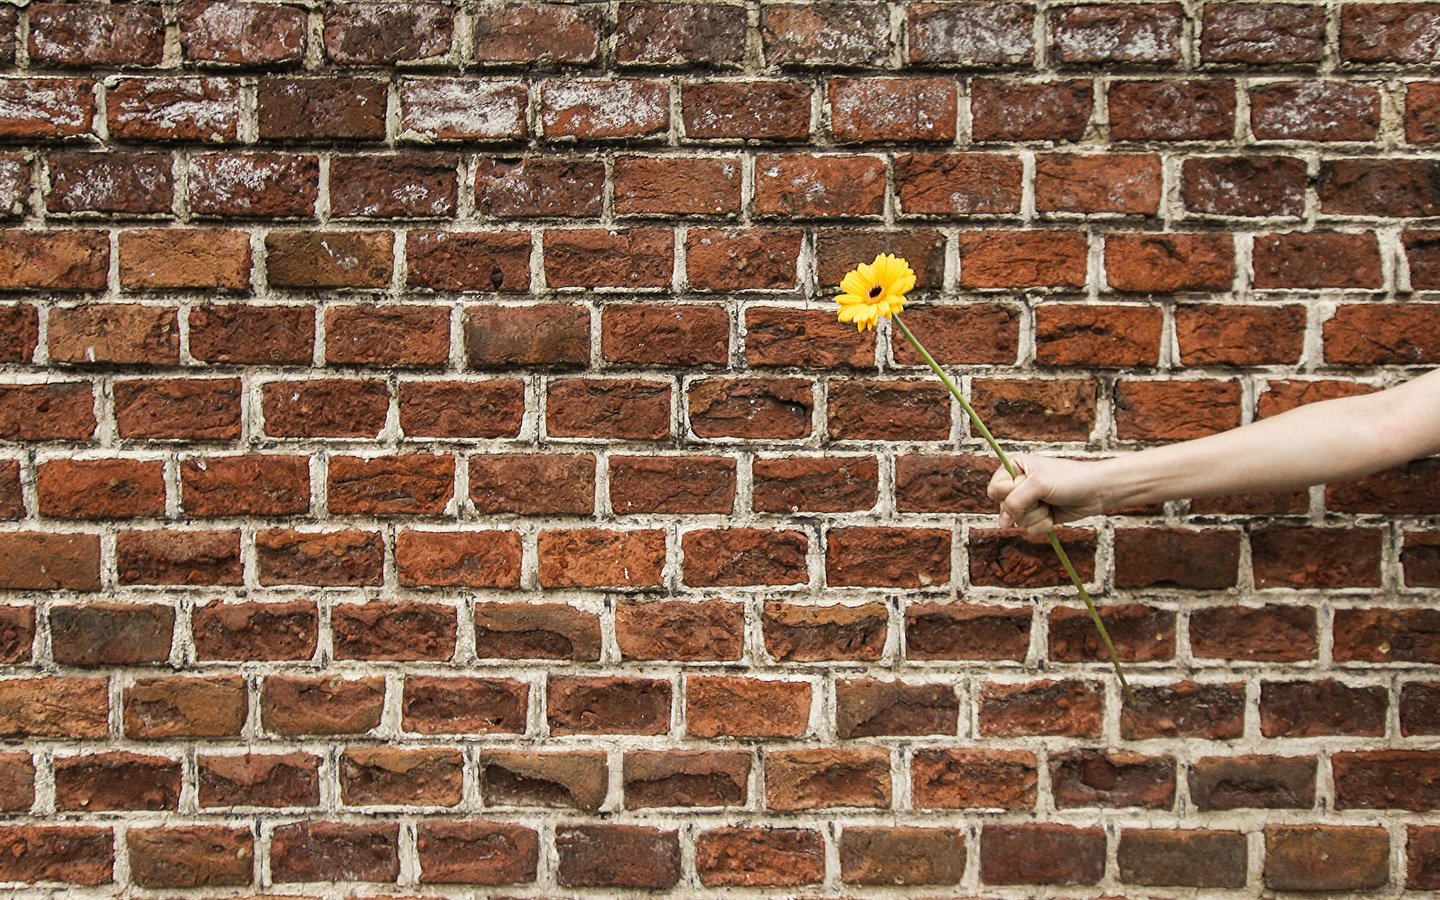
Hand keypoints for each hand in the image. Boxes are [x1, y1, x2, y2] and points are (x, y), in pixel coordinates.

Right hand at [987, 453, 1106, 534]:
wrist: (1096, 491)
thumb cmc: (1070, 479)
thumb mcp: (1038, 484)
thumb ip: (1015, 502)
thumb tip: (1002, 523)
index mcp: (1014, 467)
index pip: (994, 489)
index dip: (1006, 493)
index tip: (1022, 487)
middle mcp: (1018, 484)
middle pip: (1004, 507)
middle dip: (1025, 506)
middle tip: (1041, 497)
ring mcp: (1028, 502)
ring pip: (1017, 520)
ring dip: (1036, 516)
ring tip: (1050, 504)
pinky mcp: (1038, 516)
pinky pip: (1029, 528)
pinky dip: (1043, 524)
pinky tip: (1054, 514)